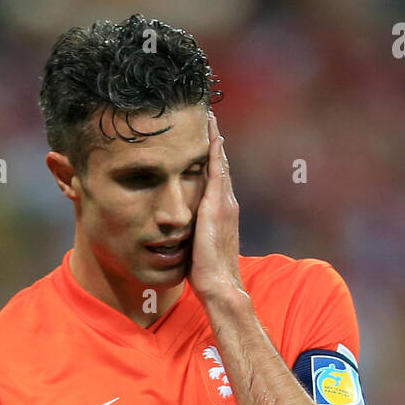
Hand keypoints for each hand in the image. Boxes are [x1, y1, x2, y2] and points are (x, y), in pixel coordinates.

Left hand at [189, 110, 242, 303]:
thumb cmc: (206, 275)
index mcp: (222, 213)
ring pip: (220, 164)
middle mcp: (227, 204)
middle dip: (215, 142)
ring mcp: (224, 204)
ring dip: (215, 140)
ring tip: (210, 118)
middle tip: (209, 117)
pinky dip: (215, 152)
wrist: (220, 287)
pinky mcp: (217, 207)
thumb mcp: (197, 247)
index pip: (216, 179)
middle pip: (220, 165)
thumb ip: (193, 233)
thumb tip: (177, 230)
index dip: (211, 159)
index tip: (205, 139)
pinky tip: (211, 135)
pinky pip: (216, 172)